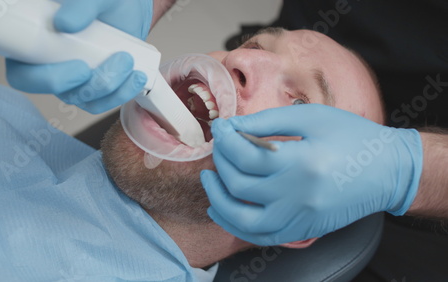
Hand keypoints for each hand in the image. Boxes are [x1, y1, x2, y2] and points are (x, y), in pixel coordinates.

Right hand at [0, 0, 152, 113]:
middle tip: (82, 67)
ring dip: (99, 86)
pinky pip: (97, 102)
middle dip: (55, 81)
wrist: (132, 5)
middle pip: (28, 80)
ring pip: (69, 95)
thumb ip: (81, 2)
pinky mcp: (91, 84)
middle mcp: (41, 54)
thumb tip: (65, 23)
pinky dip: (118, 94)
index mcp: (28, 29)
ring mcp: (67, 71)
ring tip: (124, 61)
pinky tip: (134, 77)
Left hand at [201, 104, 422, 244]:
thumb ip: (267, 122)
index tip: (221, 128)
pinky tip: (222, 209)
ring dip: (218, 200)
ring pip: (242, 220)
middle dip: (220, 163)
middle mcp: (298, 196)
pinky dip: (235, 225)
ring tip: (210, 180)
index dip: (225, 140)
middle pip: (239, 185)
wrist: (388, 170)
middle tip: (219, 147)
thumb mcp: (311, 117)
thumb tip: (231, 127)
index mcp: (301, 162)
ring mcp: (300, 218)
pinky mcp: (302, 230)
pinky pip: (260, 236)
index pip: (245, 155)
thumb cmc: (352, 137)